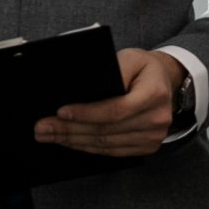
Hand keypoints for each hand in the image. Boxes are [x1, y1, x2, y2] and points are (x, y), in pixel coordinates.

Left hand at [35, 49, 182, 156]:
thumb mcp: (129, 57)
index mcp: (154, 94)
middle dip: (70, 129)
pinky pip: (113, 151)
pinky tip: (70, 141)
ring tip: (50, 135)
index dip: (86, 113)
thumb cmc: (142, 68)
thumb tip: (81, 88)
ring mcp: (154, 137)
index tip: (60, 112)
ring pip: (106, 144)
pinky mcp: (147, 147)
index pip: (115, 110)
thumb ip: (112, 70)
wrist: (165, 81)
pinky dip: (88, 147)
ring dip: (74, 141)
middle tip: (43, 128)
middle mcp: (157, 118)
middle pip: (106, 130)